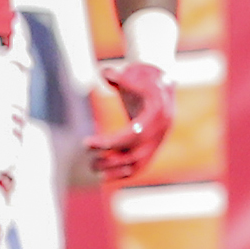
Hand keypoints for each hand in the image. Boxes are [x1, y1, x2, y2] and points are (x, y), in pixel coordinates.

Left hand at [88, 60, 175, 184]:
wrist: (162, 84)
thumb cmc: (143, 78)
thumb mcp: (132, 74)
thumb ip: (118, 75)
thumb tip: (105, 73)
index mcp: (157, 112)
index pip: (132, 135)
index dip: (109, 143)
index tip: (87, 144)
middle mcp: (161, 130)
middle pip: (135, 155)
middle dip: (110, 161)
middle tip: (90, 160)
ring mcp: (159, 140)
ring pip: (139, 164)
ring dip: (115, 170)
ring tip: (94, 168)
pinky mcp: (155, 147)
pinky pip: (141, 166)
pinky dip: (124, 173)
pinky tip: (107, 176)